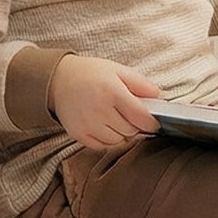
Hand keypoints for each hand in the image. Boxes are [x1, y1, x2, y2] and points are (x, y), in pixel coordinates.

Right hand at [48, 52, 162, 149]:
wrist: (58, 80)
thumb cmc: (91, 73)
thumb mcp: (118, 70)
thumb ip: (141, 84)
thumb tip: (160, 97)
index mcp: (112, 92)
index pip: (140, 117)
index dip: (151, 122)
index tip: (155, 122)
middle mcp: (99, 110)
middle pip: (130, 131)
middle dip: (136, 125)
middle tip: (131, 115)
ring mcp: (88, 124)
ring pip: (118, 141)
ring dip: (122, 133)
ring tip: (117, 119)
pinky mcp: (78, 134)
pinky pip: (102, 146)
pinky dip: (108, 140)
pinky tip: (106, 126)